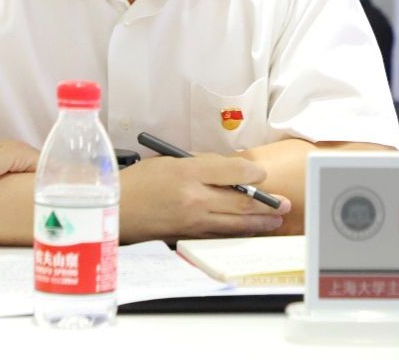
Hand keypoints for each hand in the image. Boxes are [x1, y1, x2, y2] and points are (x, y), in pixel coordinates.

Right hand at [118, 153, 291, 241]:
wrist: (115, 211)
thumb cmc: (138, 182)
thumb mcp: (169, 160)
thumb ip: (201, 163)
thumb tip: (230, 170)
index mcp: (188, 173)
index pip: (231, 172)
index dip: (252, 174)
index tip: (261, 175)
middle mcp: (194, 198)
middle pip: (239, 202)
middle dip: (265, 203)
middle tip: (283, 203)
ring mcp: (192, 221)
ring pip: (234, 223)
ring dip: (259, 222)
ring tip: (275, 220)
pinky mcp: (188, 237)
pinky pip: (220, 235)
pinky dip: (238, 233)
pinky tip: (249, 230)